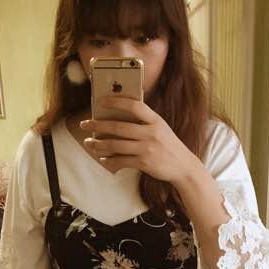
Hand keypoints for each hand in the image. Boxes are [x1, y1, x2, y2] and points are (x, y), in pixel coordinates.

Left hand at [80, 97, 198, 184]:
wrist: (184, 167)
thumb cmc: (168, 146)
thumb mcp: (161, 128)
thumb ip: (145, 121)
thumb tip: (120, 115)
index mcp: (155, 120)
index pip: (134, 106)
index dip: (116, 102)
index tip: (101, 101)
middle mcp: (151, 133)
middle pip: (119, 127)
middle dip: (98, 126)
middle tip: (85, 125)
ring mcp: (147, 148)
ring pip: (116, 145)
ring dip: (99, 144)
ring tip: (89, 143)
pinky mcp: (144, 163)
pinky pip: (121, 161)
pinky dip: (109, 160)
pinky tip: (103, 158)